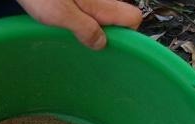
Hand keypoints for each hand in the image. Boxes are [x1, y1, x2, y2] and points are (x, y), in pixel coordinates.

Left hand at [15, 0, 142, 49]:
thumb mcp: (61, 15)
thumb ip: (85, 29)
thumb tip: (101, 44)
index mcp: (102, 4)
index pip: (133, 18)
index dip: (127, 35)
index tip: (110, 47)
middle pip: (118, 18)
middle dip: (106, 34)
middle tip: (86, 44)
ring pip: (101, 15)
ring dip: (90, 28)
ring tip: (71, 36)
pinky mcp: (74, 1)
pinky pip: (86, 12)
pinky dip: (79, 20)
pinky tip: (62, 26)